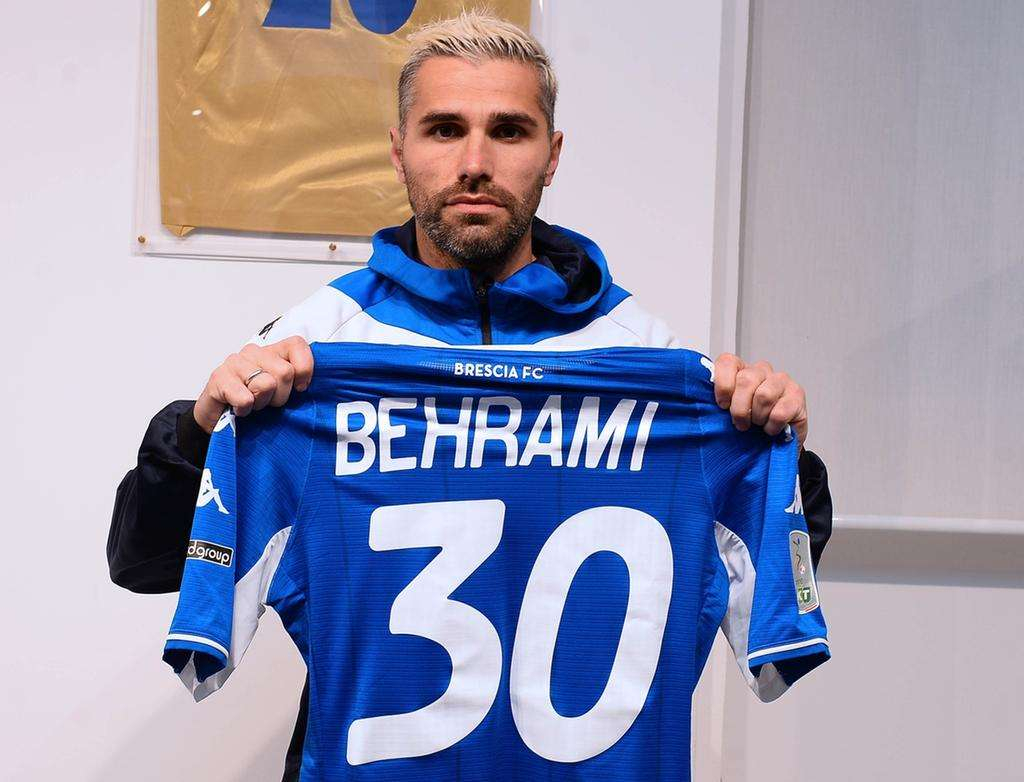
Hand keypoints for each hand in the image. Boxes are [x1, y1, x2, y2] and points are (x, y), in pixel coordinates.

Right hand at [193, 336, 314, 433]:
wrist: (218, 422)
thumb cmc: (255, 407)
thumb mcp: (283, 394)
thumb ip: (298, 383)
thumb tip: (314, 386)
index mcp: (273, 352)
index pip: (297, 344)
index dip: (305, 369)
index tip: (300, 389)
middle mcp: (254, 352)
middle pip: (285, 372)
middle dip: (281, 396)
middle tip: (268, 403)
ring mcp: (235, 363)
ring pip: (266, 384)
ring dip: (262, 404)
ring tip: (253, 405)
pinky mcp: (218, 378)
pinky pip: (245, 398)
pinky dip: (245, 410)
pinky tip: (239, 409)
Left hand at [712, 353, 808, 446]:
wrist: (774, 446)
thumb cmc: (749, 427)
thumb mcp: (726, 414)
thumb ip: (715, 403)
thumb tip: (698, 402)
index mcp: (740, 371)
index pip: (727, 362)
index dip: (723, 385)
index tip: (722, 405)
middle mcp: (761, 371)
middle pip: (745, 380)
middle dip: (739, 408)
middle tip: (740, 423)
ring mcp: (781, 381)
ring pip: (764, 395)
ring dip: (758, 417)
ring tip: (758, 425)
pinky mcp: (797, 395)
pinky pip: (780, 412)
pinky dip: (772, 426)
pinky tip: (771, 429)